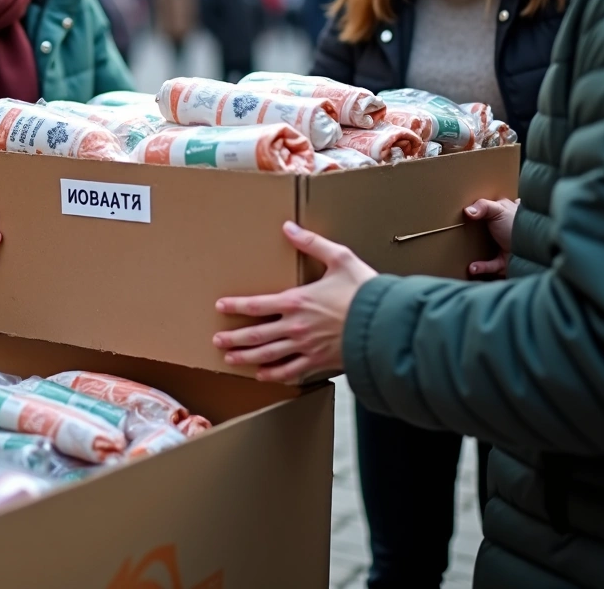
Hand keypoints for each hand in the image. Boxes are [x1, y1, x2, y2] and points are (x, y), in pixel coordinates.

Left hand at [213, 222, 377, 383]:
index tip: (220, 306)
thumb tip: (289, 227)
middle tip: (217, 340)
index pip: (257, 305)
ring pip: (269, 355)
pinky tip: (263, 375)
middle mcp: (296, 327)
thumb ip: (312, 243)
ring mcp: (306, 347)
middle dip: (234, 338)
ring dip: (247, 357)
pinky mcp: (320, 362)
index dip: (236, 306)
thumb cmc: (364, 291)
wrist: (386, 325)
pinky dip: (274, 375)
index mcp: (297, 301)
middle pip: (256, 335)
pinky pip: (292, 371)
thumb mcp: (340, 258)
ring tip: (230, 358)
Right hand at [466, 197, 517, 278]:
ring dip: (475, 255)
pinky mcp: (506, 261)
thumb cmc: (519, 224)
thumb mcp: (499, 208)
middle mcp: (506, 229)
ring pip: (487, 250)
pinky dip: (481, 267)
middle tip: (458, 233)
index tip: (468, 210)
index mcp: (506, 213)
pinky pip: (490, 266)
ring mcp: (505, 246)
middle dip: (476, 233)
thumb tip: (467, 211)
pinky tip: (473, 267)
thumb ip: (482, 206)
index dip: (486, 208)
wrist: (538, 251)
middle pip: (489, 230)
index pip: (497, 208)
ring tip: (462, 256)